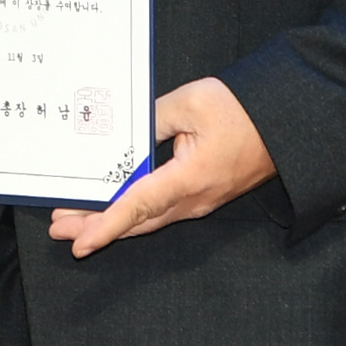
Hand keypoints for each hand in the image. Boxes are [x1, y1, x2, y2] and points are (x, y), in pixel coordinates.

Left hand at [47, 76, 274, 258]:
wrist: (286, 125)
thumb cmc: (245, 111)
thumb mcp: (191, 103)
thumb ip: (149, 119)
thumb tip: (121, 137)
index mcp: (191, 178)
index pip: (138, 205)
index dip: (106, 225)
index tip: (80, 242)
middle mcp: (194, 199)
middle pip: (137, 220)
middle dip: (95, 226)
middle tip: (59, 229)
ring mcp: (199, 202)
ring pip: (148, 220)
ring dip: (111, 222)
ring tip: (75, 223)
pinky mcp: (201, 196)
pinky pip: (161, 212)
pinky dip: (132, 214)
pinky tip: (113, 208)